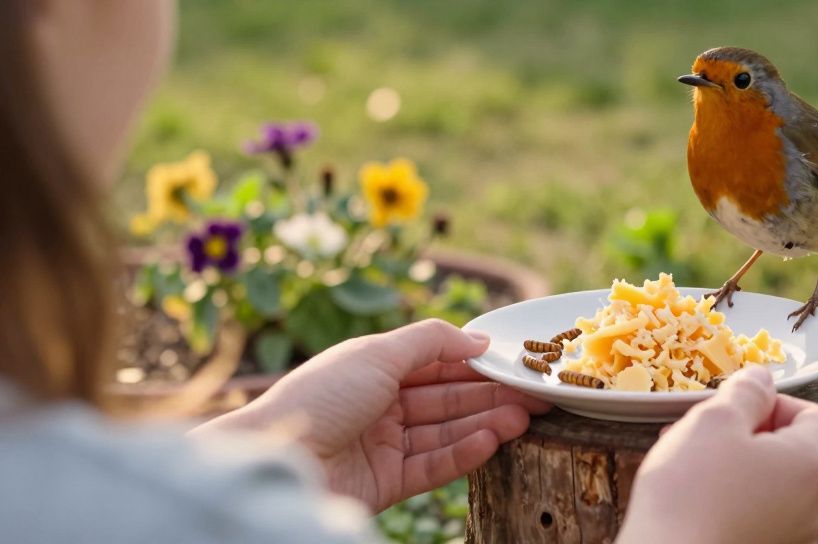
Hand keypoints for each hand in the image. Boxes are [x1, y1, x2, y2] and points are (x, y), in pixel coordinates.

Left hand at [196, 319, 550, 511]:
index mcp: (374, 368)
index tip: (516, 362)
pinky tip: (494, 438)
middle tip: (537, 394)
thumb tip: (479, 339)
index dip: (476, 362)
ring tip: (525, 416)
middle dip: (492, 394)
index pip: (437, 363)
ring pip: (447, 431)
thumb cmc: (318, 396)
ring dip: (487, 422)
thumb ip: (432, 341)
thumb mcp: (376, 353)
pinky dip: (466, 452)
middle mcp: (382, 406)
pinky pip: (435, 465)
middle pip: (448, 398)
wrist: (275, 459)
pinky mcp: (387, 483)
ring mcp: (385, 445)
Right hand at [618, 365, 817, 543]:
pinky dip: (730, 496)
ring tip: (687, 459)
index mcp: (813, 465)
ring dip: (733, 462)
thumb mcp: (715, 420)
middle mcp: (814, 505)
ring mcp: (792, 535)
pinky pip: (756, 511)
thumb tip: (761, 378)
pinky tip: (692, 494)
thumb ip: (747, 391)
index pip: (815, 414)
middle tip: (703, 429)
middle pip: (791, 449)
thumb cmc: (691, 494)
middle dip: (747, 432)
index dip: (774, 401)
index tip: (737, 404)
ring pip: (769, 481)